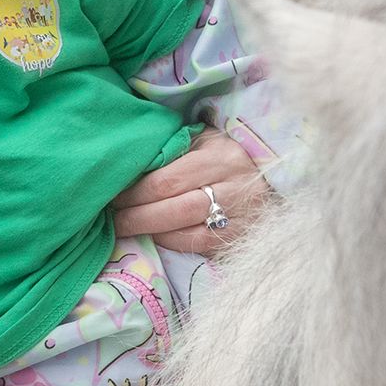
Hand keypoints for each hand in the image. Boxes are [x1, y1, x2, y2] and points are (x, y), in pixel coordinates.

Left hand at [110, 129, 267, 254]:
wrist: (274, 171)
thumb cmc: (227, 151)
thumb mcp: (203, 139)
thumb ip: (172, 149)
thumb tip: (128, 166)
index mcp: (221, 155)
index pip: (167, 180)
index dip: (134, 193)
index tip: (112, 195)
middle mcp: (236, 186)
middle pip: (175, 209)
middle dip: (136, 217)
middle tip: (111, 219)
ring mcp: (243, 215)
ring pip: (187, 232)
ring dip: (150, 232)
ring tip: (125, 228)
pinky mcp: (243, 236)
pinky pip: (200, 245)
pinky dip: (172, 242)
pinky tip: (155, 236)